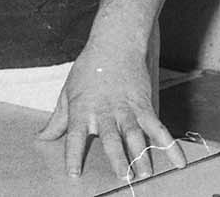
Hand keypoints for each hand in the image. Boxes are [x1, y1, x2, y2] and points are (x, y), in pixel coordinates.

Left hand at [35, 43, 184, 180]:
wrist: (116, 43)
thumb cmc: (89, 68)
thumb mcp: (68, 92)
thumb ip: (58, 120)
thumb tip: (42, 138)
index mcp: (83, 110)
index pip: (75, 136)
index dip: (74, 155)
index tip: (74, 173)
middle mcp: (105, 111)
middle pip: (111, 137)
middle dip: (118, 157)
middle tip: (123, 176)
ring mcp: (127, 109)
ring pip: (135, 134)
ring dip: (141, 154)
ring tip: (145, 173)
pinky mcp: (144, 105)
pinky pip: (157, 127)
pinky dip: (168, 144)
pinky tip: (177, 159)